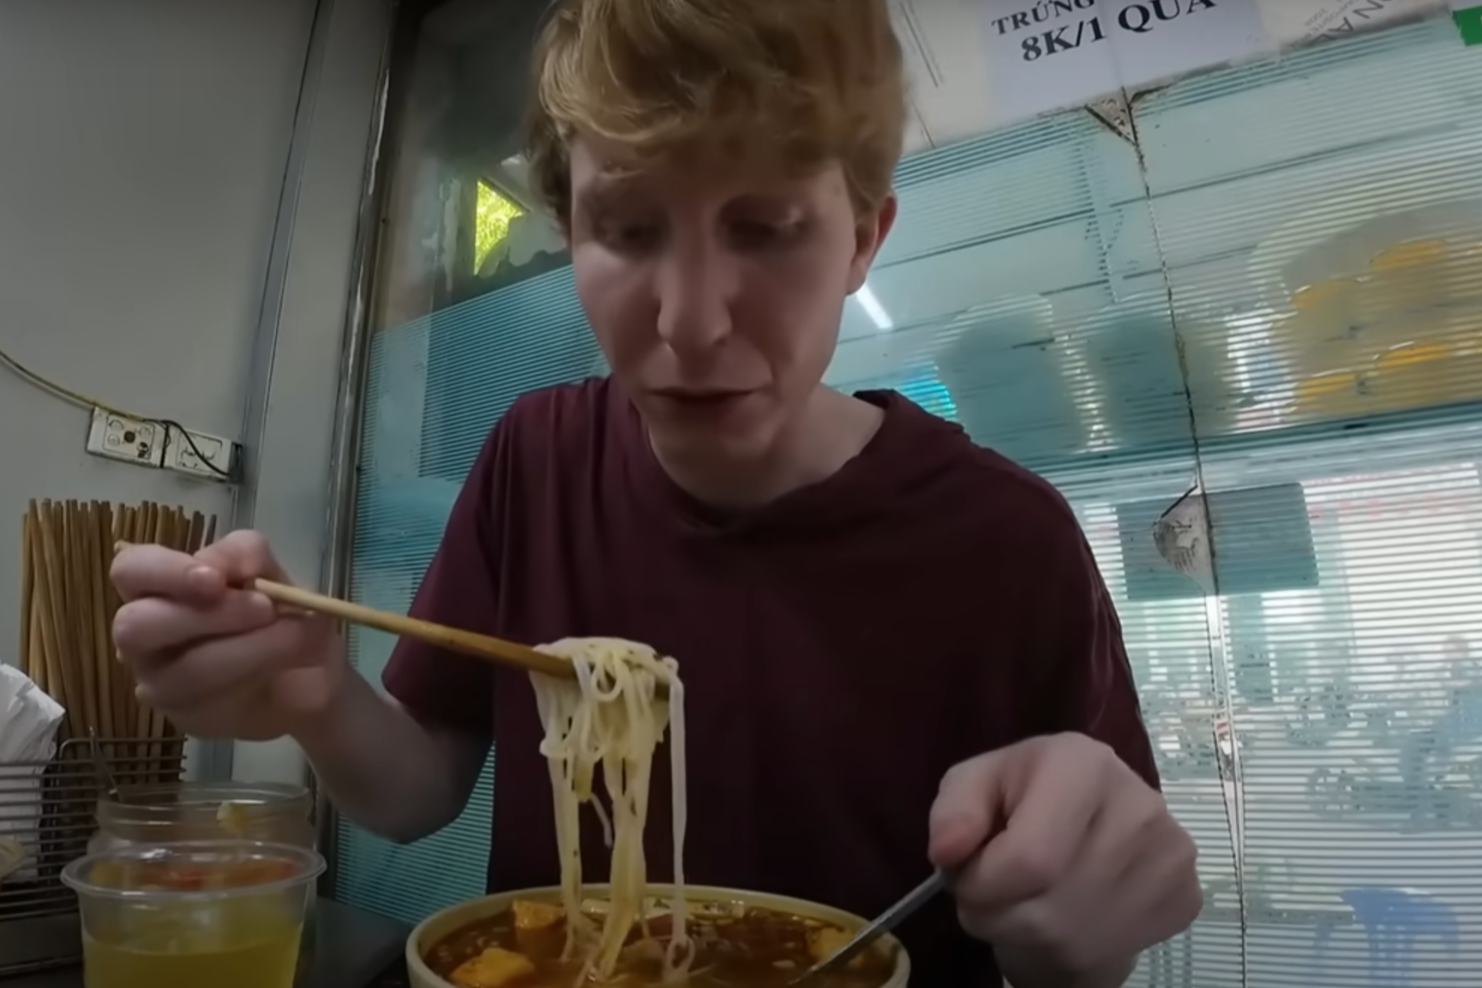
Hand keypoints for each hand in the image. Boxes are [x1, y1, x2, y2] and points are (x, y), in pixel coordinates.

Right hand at [111, 531, 345, 740]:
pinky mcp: (187, 718)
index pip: (130, 569)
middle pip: (137, 625)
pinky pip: (213, 701)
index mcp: (154, 587)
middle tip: (266, 607)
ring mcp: (158, 682)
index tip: (215, 579)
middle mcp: (142, 637)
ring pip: (184, 669)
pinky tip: (280, 666)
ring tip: (292, 635)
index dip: (166, 572)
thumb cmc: (276, 612)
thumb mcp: (272, 571)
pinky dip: (258, 676)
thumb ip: (246, 556)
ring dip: (249, 649)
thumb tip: (227, 563)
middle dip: (210, 615)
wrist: (311, 671)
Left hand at [929, 733, 1199, 982]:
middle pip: (1044, 907)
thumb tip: (949, 850)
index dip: (981, 883)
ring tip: (1025, 901)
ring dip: (1026, 932)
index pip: (1028, 860)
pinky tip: (1070, 912)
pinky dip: (1069, 946)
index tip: (966, 875)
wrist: (1089, 825)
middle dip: (997, 912)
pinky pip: (1104, 952)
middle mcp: (1139, 805)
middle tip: (993, 892)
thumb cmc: (1019, 800)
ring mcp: (1171, 856)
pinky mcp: (1185, 898)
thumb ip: (953, 810)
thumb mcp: (973, 787)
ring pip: (1069, 939)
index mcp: (1082, 762)